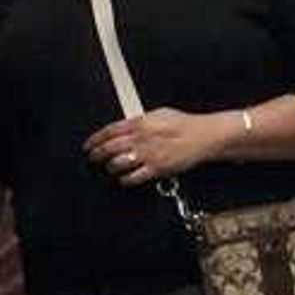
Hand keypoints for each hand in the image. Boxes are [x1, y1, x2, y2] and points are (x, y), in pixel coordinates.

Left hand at [86, 107, 218, 184]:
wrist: (205, 137)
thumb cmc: (186, 124)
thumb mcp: (160, 113)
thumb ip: (140, 120)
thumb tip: (125, 125)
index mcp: (140, 122)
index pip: (109, 131)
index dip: (95, 139)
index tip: (89, 146)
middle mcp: (141, 138)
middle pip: (109, 148)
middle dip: (96, 155)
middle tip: (92, 159)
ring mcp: (148, 155)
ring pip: (117, 164)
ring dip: (110, 167)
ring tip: (109, 168)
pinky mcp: (156, 169)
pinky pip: (133, 178)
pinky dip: (125, 180)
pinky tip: (124, 179)